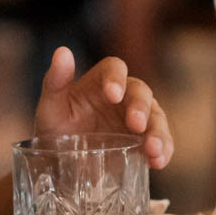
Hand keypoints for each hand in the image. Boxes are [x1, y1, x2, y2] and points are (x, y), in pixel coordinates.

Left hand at [34, 51, 171, 168]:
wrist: (61, 162)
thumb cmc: (56, 128)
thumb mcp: (50, 107)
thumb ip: (55, 80)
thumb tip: (62, 52)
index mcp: (101, 81)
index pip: (115, 68)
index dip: (116, 78)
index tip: (112, 95)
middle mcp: (124, 96)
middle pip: (140, 92)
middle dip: (140, 107)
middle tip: (136, 124)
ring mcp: (137, 119)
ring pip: (156, 117)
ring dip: (158, 132)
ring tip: (153, 149)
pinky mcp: (144, 142)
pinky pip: (162, 142)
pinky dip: (165, 150)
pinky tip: (159, 161)